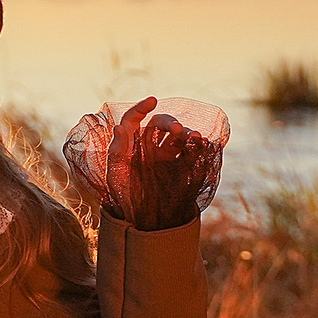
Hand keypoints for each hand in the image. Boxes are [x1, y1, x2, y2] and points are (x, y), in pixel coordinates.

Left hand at [104, 95, 224, 230]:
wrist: (139, 217)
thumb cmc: (123, 192)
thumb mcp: (116, 172)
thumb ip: (117, 150)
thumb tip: (119, 127)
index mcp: (130, 142)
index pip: (134, 119)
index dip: (141, 108)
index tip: (152, 100)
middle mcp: (148, 143)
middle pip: (160, 124)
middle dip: (171, 122)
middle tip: (178, 130)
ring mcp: (164, 153)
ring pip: (177, 135)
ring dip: (187, 132)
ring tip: (195, 137)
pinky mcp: (178, 164)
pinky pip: (188, 150)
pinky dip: (196, 144)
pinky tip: (202, 144)